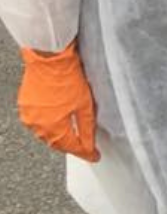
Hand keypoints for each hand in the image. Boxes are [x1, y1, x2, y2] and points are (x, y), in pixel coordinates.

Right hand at [17, 40, 99, 161]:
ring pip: (46, 132)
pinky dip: (49, 122)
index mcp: (53, 126)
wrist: (50, 57)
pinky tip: (58, 118)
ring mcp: (28, 115)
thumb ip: (87, 126)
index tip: (94, 156)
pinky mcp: (25, 105)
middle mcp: (37, 125)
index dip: (85, 152)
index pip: (71, 146)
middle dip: (71, 144)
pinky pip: (38, 120)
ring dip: (59, 134)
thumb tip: (90, 143)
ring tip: (72, 133)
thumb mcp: (85, 103)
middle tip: (85, 145)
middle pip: (57, 141)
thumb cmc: (68, 76)